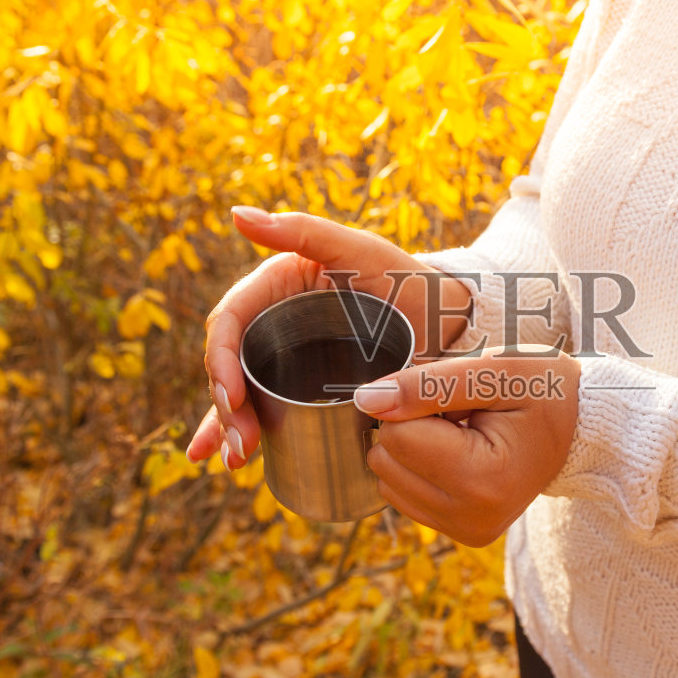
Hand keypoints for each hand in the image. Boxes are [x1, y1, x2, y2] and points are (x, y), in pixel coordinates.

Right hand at [186, 206, 472, 467]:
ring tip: (239, 459)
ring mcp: (292, 356)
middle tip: (242, 443)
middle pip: (233, 364)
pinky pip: (266, 410)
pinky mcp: (308, 386)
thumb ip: (304, 231)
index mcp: (278, 286)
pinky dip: (244, 434)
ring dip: (228, 426)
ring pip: (243, 391)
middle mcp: (278, 321)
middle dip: (226, 406)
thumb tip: (236, 216)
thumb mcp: (361, 253)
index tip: (233, 396)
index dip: (222, 361)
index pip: (232, 323)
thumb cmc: (411, 282)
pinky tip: (234, 462)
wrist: (455, 328)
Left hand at [353, 346, 579, 546]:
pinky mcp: (458, 532)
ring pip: (386, 477)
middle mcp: (471, 518)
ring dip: (414, 446)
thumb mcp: (494, 370)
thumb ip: (427, 384)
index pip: (396, 435)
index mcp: (483, 481)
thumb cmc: (545, 390)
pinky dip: (420, 466)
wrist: (581, 426)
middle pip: (385, 458)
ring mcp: (464, 530)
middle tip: (464, 416)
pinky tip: (460, 453)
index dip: (417, 402)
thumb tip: (367, 401)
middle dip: (413, 426)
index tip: (461, 400)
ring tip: (465, 434)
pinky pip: (400, 492)